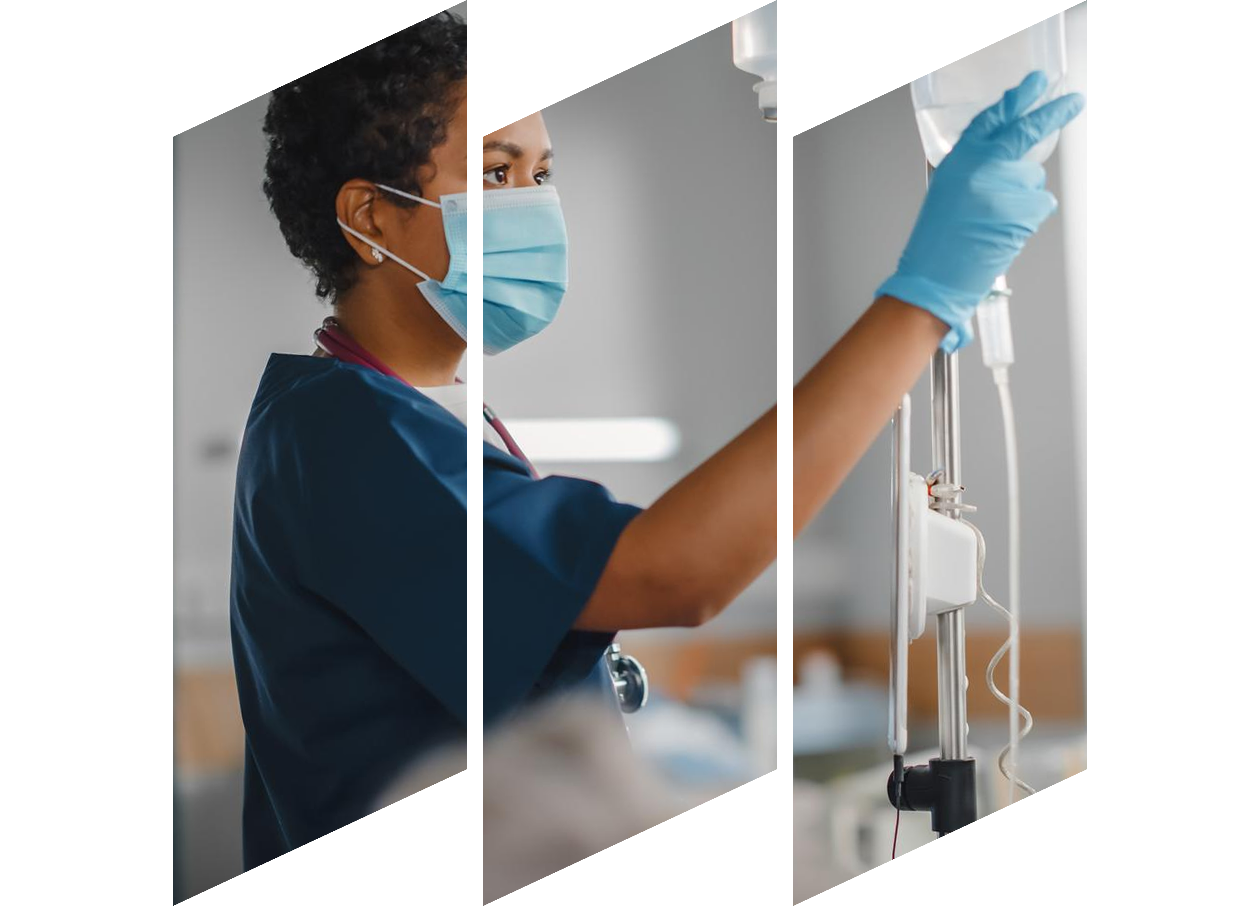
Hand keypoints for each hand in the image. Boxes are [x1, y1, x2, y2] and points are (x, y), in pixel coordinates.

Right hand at [877, 70, 1084, 351]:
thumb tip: (1004, 155)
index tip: (1037, 83)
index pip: (993, 117)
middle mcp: (982, 167)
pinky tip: (1006, 230)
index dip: (1018, 97)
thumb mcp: (945, 192)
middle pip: (1028, 134)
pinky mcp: (1024, 210)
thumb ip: (972, 168)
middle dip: (1055, 114)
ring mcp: (1006, 187)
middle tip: (1074, 102)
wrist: (935, 278)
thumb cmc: (936, 241)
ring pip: (1034, 178)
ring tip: (997, 219)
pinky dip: (1030, 216)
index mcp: (958, 159)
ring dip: (1026, 194)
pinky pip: (1042, 203)